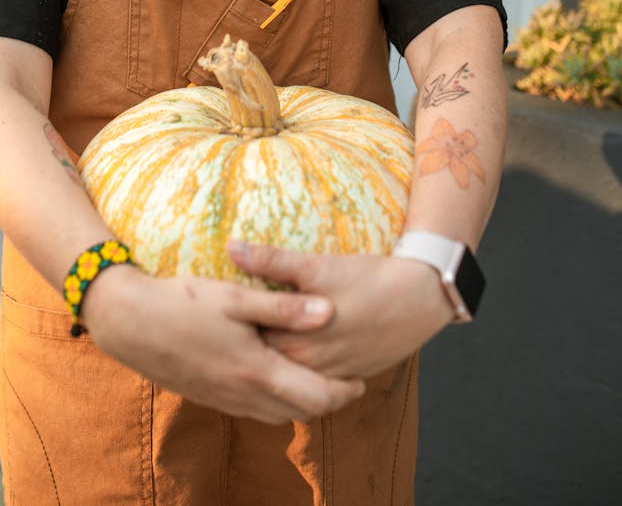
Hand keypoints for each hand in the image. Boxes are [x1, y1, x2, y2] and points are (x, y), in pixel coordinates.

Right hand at [81, 264, 365, 423]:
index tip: (361, 379)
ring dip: (300, 402)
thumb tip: (329, 311)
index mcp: (256, 370)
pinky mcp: (208, 396)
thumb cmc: (182, 302)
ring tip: (316, 379)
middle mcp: (242, 394)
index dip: (343, 392)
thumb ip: (283, 307)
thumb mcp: (235, 296)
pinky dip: (274, 400)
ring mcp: (223, 399)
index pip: (315, 397)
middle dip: (327, 401)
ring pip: (276, 415)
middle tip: (346, 381)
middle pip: (300, 412)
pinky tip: (273, 377)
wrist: (128, 321)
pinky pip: (252, 410)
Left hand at [228, 242, 453, 379]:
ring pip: (286, 376)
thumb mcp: (316, 266)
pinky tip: (286, 351)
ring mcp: (327, 376)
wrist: (419, 298)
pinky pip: (311, 380)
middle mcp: (307, 367)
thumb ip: (271, 261)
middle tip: (219, 329)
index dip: (227, 331)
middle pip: (263, 363)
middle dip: (242, 349)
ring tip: (245, 342)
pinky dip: (294, 370)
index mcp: (294, 343)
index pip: (246, 344)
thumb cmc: (366, 279)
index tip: (209, 315)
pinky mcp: (345, 376)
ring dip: (268, 361)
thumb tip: (231, 248)